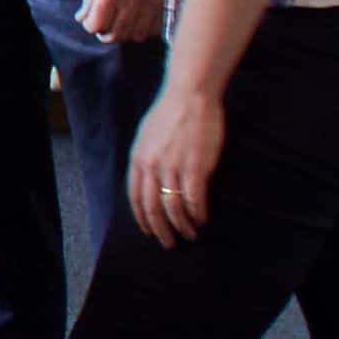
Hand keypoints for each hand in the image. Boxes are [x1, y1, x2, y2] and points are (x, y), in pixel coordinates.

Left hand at [83, 0, 162, 45]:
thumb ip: (88, 2)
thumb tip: (82, 20)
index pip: (95, 25)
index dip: (90, 26)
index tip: (91, 22)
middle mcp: (130, 0)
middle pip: (116, 35)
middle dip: (106, 35)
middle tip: (105, 29)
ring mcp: (149, 5)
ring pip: (134, 35)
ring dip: (125, 34)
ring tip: (121, 25)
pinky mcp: (162, 7)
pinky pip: (151, 31)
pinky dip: (143, 30)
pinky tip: (137, 22)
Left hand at [127, 83, 225, 245]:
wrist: (190, 96)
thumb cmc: (171, 114)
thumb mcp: (147, 137)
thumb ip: (146, 159)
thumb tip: (148, 180)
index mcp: (138, 159)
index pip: (135, 197)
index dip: (142, 218)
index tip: (148, 230)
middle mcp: (151, 166)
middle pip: (152, 208)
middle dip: (160, 230)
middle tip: (168, 243)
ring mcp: (173, 168)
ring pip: (173, 208)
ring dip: (182, 226)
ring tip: (190, 234)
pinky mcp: (195, 168)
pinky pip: (194, 200)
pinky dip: (198, 214)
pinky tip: (203, 219)